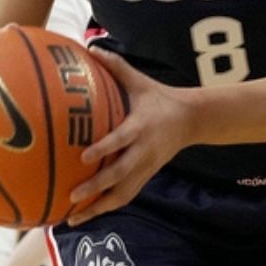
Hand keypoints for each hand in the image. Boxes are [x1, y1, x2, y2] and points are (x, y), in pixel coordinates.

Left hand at [66, 49, 196, 225]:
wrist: (193, 119)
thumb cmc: (160, 98)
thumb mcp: (141, 82)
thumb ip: (116, 67)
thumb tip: (90, 48)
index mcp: (141, 127)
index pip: (122, 140)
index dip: (105, 149)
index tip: (85, 157)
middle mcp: (144, 151)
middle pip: (121, 174)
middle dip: (98, 186)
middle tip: (73, 194)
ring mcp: (146, 167)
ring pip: (123, 193)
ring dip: (99, 208)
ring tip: (73, 218)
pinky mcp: (146, 176)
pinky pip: (125, 196)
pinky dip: (106, 208)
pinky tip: (85, 217)